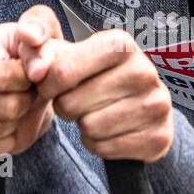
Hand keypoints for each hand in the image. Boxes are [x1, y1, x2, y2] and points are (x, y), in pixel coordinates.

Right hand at [0, 14, 55, 160]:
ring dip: (14, 128)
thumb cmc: (34, 63)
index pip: (0, 78)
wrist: (23, 94)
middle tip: (25, 97)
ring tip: (15, 112)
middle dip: (24, 107)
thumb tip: (32, 38)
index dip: (28, 85)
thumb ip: (42, 31)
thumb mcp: (46, 40)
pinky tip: (3, 131)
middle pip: (1, 108)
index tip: (31, 78)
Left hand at [16, 21, 173, 161]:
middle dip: (67, 106)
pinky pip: (106, 149)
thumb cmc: (95, 75)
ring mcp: (156, 105)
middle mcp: (144, 71)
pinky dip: (99, 145)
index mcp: (120, 44)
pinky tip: (110, 131)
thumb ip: (39, 48)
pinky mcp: (158, 137)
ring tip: (97, 113)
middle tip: (81, 100)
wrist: (141, 105)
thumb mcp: (67, 53)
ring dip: (84, 127)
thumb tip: (35, 70)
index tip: (51, 86)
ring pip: (89, 128)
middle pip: (71, 104)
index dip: (47, 85)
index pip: (62, 71)